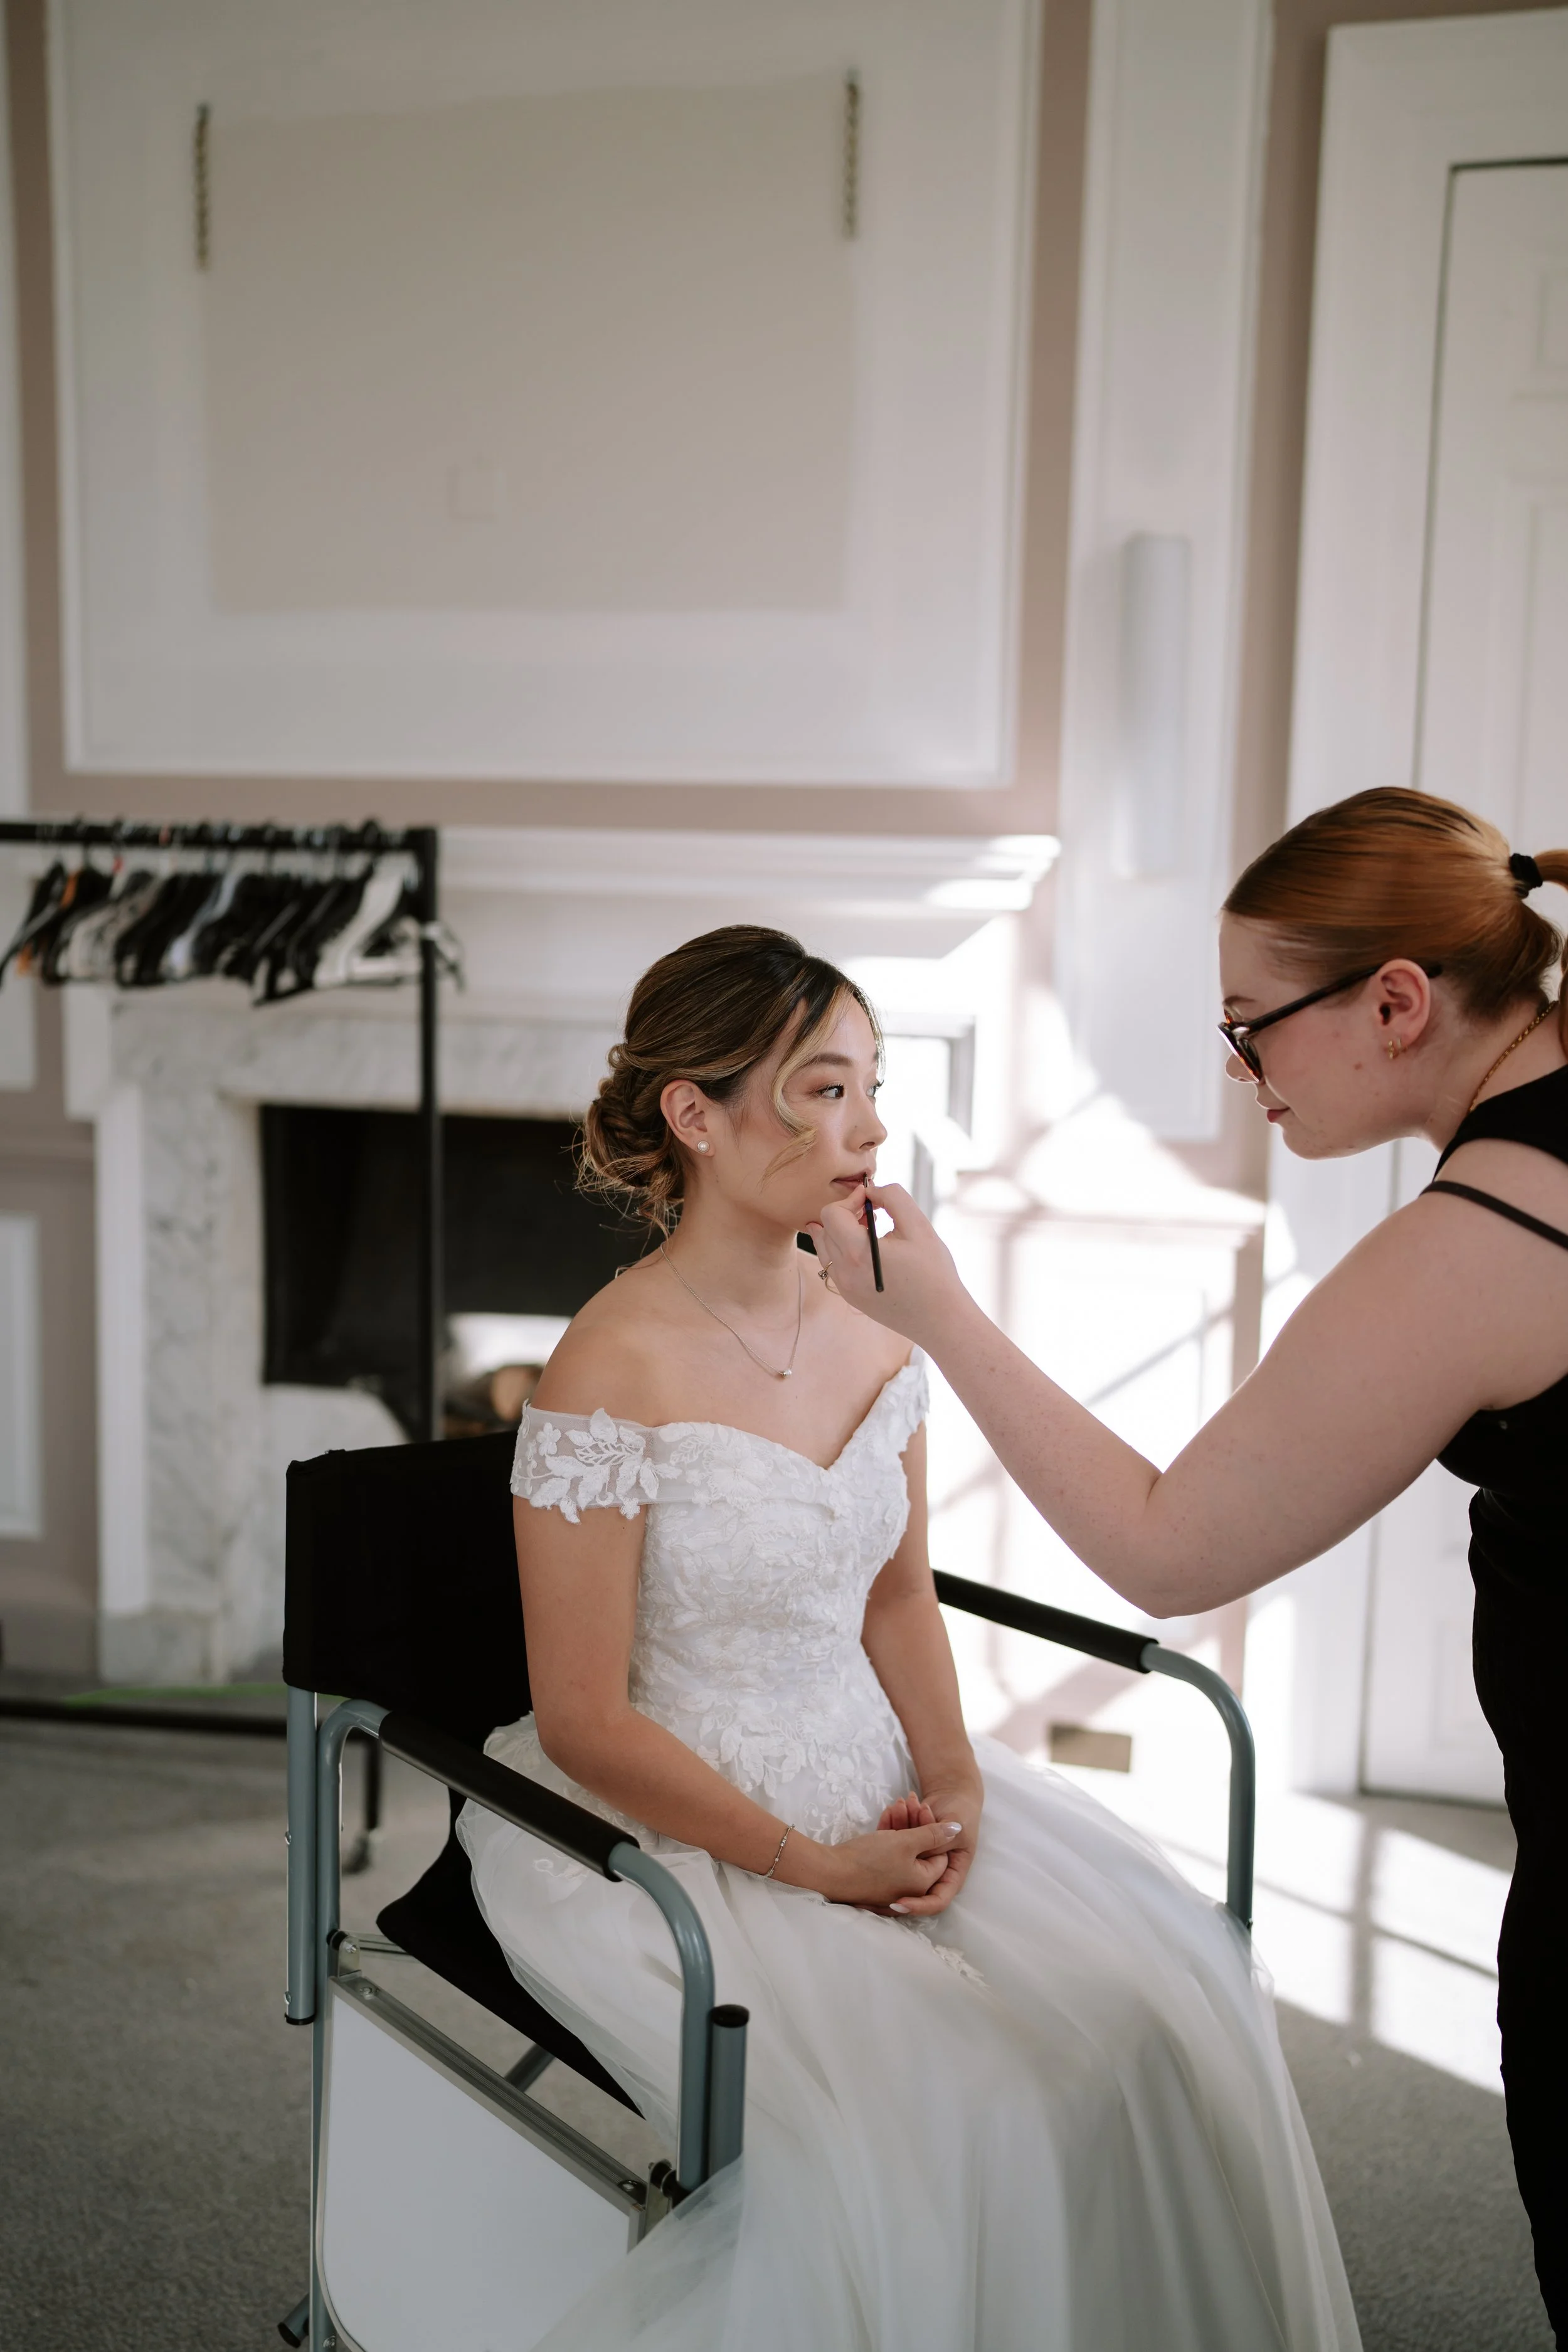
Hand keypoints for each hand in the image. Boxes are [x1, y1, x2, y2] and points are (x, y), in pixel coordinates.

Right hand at [800, 1816, 967, 1912]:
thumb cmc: (871, 1859)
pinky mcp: (877, 1880)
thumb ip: (934, 1834)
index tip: (922, 1806)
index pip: (939, 1853)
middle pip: (920, 1850)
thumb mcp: (906, 1842)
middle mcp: (911, 1888)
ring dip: (901, 1826)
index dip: (932, 1827)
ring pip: (903, 1851)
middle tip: (908, 1800)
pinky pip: (889, 1856)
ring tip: (895, 1804)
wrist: (830, 1872)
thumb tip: (958, 1829)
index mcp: (923, 1883)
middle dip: (914, 1823)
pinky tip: (885, 1816)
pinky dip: (888, 1837)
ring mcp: (893, 1886)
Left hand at [804, 1183, 967, 1346]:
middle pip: (825, 1228)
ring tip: (872, 1231)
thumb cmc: (934, 1273)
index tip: (873, 1201)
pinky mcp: (851, 1297)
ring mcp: (845, 1288)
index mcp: (857, 1253)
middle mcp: (844, 1273)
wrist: (941, 1320)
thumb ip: (894, 1198)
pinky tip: (872, 1251)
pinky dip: (845, 1250)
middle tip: (874, 1214)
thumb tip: (871, 1190)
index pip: (831, 1214)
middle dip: (846, 1214)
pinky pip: (834, 1264)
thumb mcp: (920, 1227)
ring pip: (826, 1246)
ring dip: (843, 1231)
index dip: (850, 1200)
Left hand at [876, 1786, 980, 1917]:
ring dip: (896, 1831)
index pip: (937, 1900)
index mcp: (951, 1875)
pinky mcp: (906, 1846)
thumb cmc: (961, 1814)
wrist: (951, 1794)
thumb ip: (940, 1842)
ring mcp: (917, 1859)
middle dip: (903, 1855)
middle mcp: (933, 1873)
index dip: (918, 1906)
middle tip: (900, 1830)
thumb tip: (921, 1858)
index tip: (896, 1903)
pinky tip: (891, 1808)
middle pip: (913, 1880)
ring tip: (900, 1807)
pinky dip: (890, 1826)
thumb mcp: (956, 1828)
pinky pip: (893, 1843)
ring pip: (900, 1859)